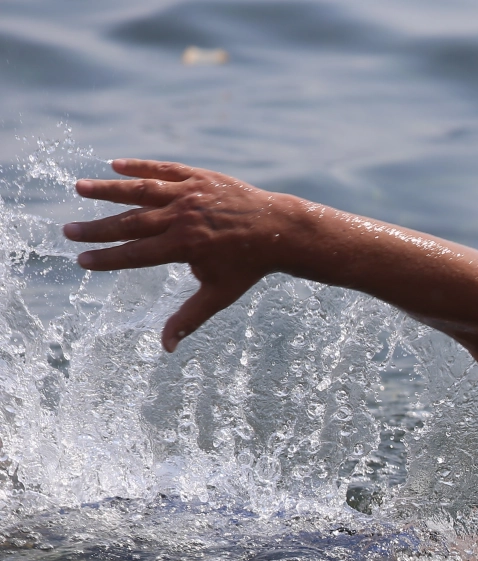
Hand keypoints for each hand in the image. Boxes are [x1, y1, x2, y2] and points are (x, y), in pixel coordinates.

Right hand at [64, 159, 286, 351]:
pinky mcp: (199, 177)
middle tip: (68, 232)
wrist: (279, 230)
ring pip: (141, 190)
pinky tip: (114, 166)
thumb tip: (166, 348)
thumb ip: (188, 317)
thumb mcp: (219, 294)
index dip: (107, 259)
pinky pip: (164, 169)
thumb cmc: (247, 266)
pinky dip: (139, 166)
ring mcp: (190, 194)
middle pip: (131, 223)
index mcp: (184, 247)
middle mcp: (183, 218)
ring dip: (108, 189)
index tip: (81, 261)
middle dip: (97, 229)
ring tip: (79, 188)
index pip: (136, 254)